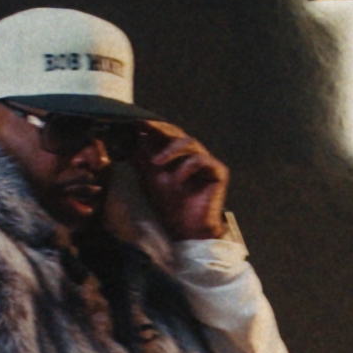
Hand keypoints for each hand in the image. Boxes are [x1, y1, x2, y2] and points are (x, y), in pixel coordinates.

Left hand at [132, 124, 230, 239]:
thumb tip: (134, 137)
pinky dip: (186, 168)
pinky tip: (177, 180)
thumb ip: (144, 158)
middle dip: (161, 130)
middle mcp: (193, 156)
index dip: (153, 127)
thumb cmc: (171, 206)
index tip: (137, 123)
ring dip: (171, 150)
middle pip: (179, 134)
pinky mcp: (218, 172)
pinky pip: (202, 160)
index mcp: (178, 157)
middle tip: (146, 128)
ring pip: (190, 143)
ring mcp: (207, 163)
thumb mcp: (150, 178)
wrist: (187, 229)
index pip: (167, 135)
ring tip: (157, 162)